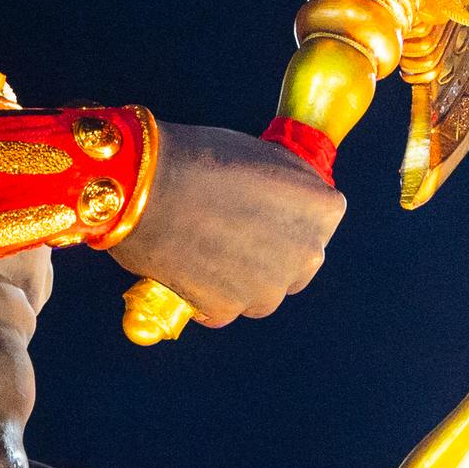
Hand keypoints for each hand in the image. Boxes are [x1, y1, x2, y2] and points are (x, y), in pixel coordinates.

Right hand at [103, 124, 342, 324]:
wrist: (144, 183)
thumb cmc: (201, 158)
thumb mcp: (263, 158)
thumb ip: (284, 189)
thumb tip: (280, 204)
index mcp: (324, 209)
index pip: (319, 222)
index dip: (286, 217)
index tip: (260, 210)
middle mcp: (308, 253)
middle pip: (296, 264)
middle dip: (269, 255)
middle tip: (230, 235)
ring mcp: (269, 287)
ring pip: (261, 293)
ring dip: (239, 281)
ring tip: (203, 251)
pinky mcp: (229, 309)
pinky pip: (222, 309)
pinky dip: (205, 297)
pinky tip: (184, 269)